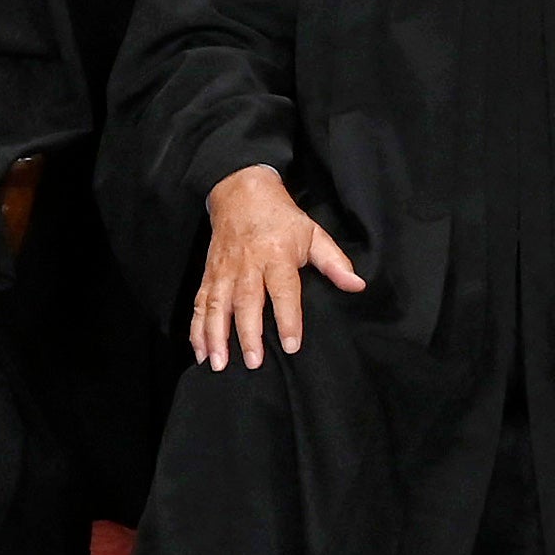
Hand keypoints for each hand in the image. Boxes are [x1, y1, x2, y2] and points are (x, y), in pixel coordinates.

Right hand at [188, 166, 363, 371]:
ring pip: (217, 305)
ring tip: (219, 363)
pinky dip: (197, 328)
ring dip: (216, 335)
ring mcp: (224, 271)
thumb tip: (357, 285)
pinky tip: (200, 351)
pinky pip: (200, 304)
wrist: (240, 191)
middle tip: (254, 362)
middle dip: (248, 333)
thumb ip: (334, 262)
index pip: (283, 290)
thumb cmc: (280, 218)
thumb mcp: (312, 233)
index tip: (291, 344)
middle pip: (246, 302)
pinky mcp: (209, 275)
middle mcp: (248, 265)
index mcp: (276, 255)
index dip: (288, 317)